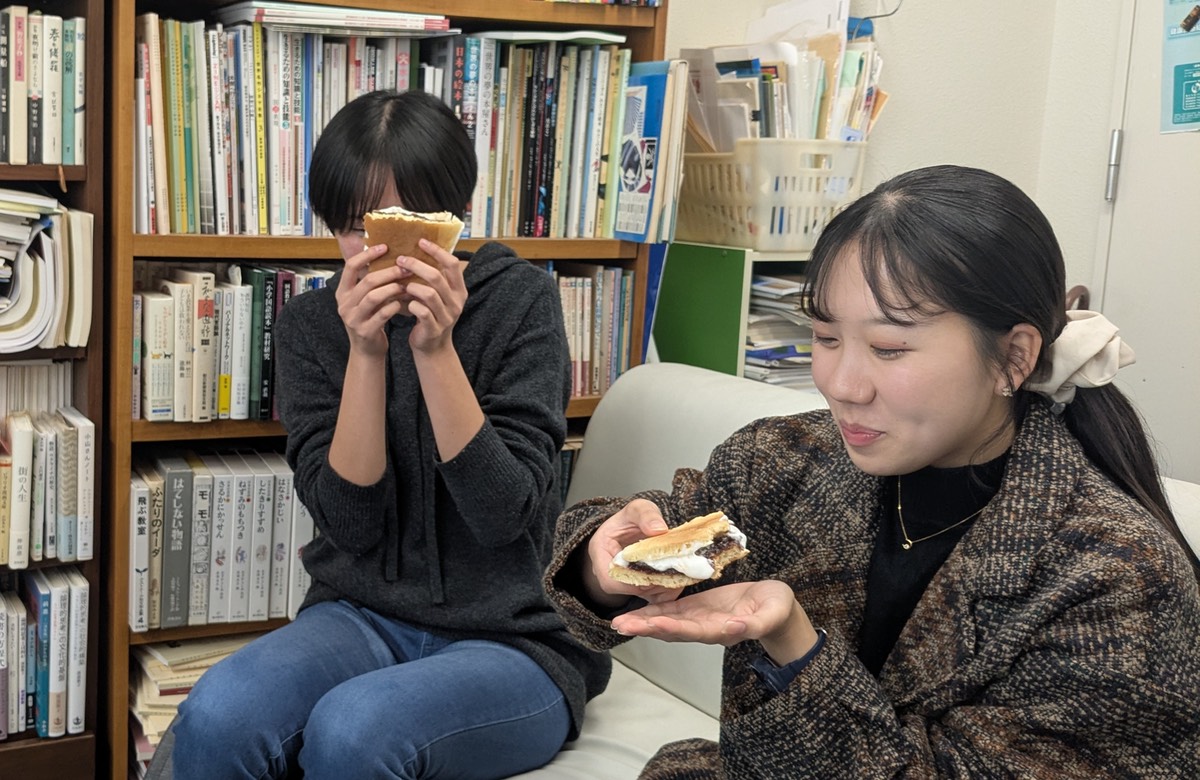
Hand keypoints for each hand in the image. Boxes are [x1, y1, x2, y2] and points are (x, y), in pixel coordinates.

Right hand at [336, 242, 409, 357]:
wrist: (367, 350)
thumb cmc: (369, 319)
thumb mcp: (364, 300)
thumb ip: (370, 282)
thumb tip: (389, 255)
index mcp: (342, 292)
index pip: (350, 266)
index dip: (367, 255)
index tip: (385, 247)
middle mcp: (344, 304)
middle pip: (367, 281)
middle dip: (388, 273)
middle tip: (405, 268)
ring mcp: (353, 319)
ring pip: (374, 297)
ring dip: (393, 289)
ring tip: (406, 285)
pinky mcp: (364, 331)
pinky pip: (382, 314)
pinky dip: (394, 307)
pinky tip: (403, 303)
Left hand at [396, 238, 467, 354]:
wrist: (432, 346)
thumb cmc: (430, 314)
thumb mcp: (437, 294)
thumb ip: (433, 277)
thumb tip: (415, 249)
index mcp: (459, 289)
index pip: (452, 264)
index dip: (437, 251)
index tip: (421, 241)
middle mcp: (456, 302)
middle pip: (437, 277)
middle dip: (416, 265)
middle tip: (401, 260)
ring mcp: (447, 316)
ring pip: (429, 294)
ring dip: (412, 286)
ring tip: (402, 284)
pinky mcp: (435, 328)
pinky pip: (422, 312)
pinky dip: (411, 305)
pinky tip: (404, 302)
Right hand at [583, 499, 683, 607]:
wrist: (634, 527)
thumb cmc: (631, 519)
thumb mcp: (638, 508)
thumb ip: (647, 515)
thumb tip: (658, 529)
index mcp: (599, 551)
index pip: (610, 577)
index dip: (633, 578)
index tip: (655, 570)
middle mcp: (606, 571)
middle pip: (625, 588)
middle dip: (650, 584)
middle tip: (673, 575)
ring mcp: (619, 581)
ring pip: (639, 594)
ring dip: (659, 588)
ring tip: (679, 577)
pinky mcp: (635, 587)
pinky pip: (649, 598)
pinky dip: (664, 593)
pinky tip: (678, 583)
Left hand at [610, 580, 818, 659]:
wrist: (777, 606)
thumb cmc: (776, 609)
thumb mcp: (770, 614)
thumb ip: (752, 624)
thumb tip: (732, 628)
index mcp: (720, 631)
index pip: (691, 631)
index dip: (671, 628)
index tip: (652, 625)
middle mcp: (704, 628)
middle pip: (671, 630)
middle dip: (646, 627)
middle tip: (620, 625)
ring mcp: (699, 619)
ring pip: (667, 621)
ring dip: (643, 621)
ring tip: (618, 621)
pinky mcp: (698, 608)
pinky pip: (672, 610)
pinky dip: (653, 610)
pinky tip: (637, 610)